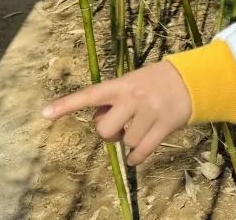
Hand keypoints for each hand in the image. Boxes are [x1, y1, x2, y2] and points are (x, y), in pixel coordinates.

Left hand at [41, 61, 191, 165]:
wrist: (190, 79)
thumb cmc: (154, 82)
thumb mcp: (131, 82)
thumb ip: (114, 100)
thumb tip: (101, 124)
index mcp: (121, 85)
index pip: (90, 95)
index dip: (66, 105)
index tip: (45, 113)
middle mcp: (133, 98)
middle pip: (105, 129)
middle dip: (110, 133)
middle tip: (120, 127)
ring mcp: (149, 112)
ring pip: (126, 141)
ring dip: (129, 141)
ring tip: (140, 128)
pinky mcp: (165, 125)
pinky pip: (142, 151)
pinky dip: (136, 157)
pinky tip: (137, 154)